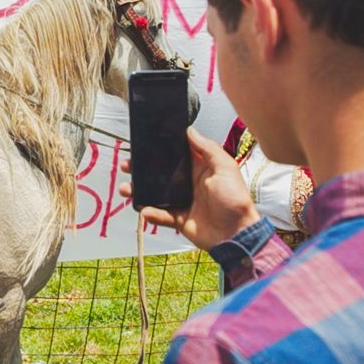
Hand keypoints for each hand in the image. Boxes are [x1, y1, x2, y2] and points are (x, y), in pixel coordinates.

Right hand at [119, 127, 260, 250]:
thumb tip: (189, 130)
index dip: (159, 149)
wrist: (236, 234)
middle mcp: (187, 183)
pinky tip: (145, 210)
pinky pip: (160, 215)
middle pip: (159, 173)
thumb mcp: (225, 167)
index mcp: (199, 169)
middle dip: (141, 169)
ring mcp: (181, 201)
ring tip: (126, 189)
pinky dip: (150, 213)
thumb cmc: (234, 199)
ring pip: (154, 193)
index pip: (175, 155)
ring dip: (138, 191)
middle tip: (128, 164)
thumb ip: (207, 148)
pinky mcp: (178, 218)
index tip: (143, 143)